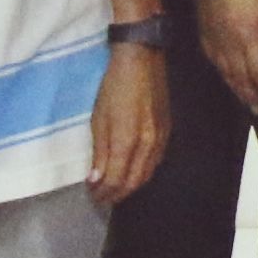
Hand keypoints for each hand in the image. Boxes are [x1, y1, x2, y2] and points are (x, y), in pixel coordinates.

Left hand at [90, 45, 168, 205]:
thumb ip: (100, 152)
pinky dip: (142, 174)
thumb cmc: (114, 86)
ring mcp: (160, 139)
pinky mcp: (167, 132)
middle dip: (116, 194)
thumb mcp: (99, 119)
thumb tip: (96, 180)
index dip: (103, 192)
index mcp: (127, 140)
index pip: (115, 180)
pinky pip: (155, 162)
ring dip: (129, 187)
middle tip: (101, 198)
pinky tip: (132, 173)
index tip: (91, 195)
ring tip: (114, 189)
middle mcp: (148, 145)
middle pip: (133, 182)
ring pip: (146, 175)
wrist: (142, 60)